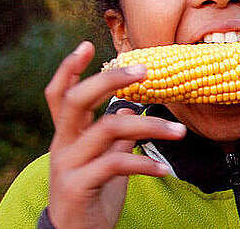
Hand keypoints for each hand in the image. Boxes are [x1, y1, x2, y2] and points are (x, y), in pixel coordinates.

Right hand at [45, 41, 186, 228]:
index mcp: (67, 135)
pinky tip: (164, 169)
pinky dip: (144, 163)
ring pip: (108, 129)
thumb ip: (114, 135)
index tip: (85, 45)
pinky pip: (115, 164)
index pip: (59, 95)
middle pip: (76, 100)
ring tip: (180, 132)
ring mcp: (68, 166)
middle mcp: (62, 145)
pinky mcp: (78, 187)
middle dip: (109, 80)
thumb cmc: (93, 193)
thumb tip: (129, 107)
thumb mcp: (105, 160)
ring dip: (150, 125)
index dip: (68, 69)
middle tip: (145, 71)